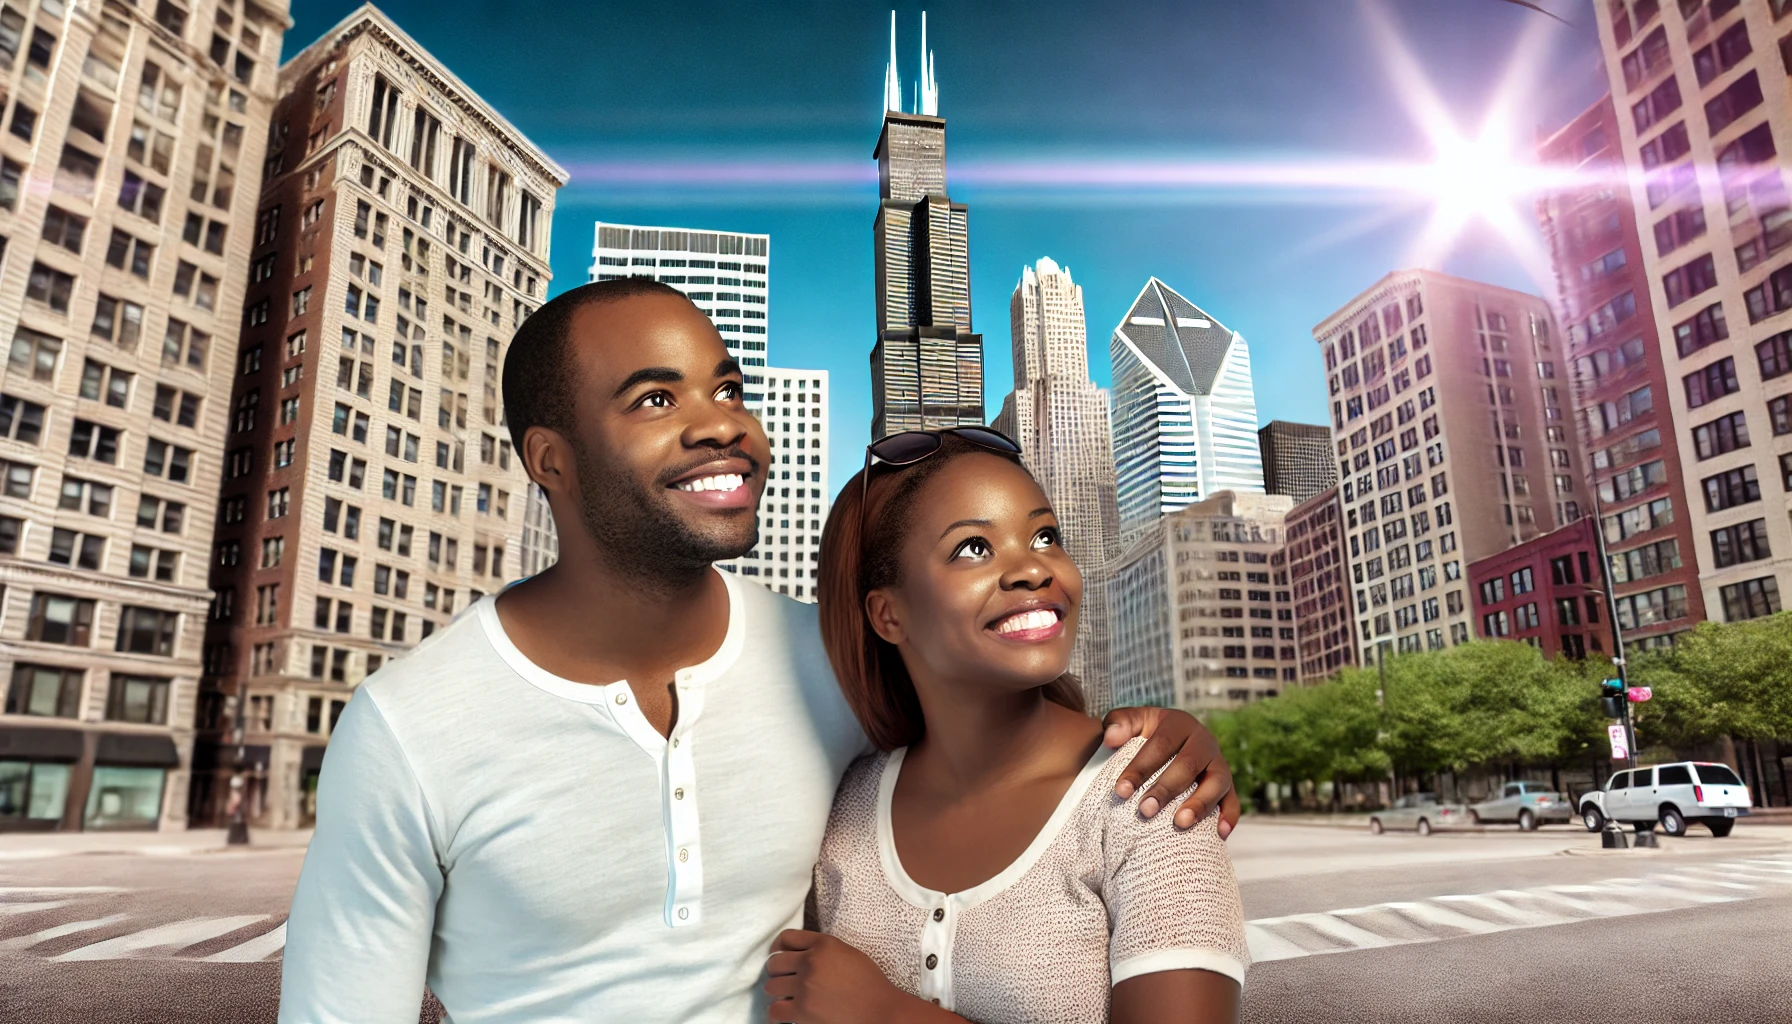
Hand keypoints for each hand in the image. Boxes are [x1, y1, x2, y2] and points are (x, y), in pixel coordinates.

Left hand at [765, 930, 926, 1023]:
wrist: (880, 1011)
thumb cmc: (870, 984)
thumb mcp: (848, 953)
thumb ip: (823, 949)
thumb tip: (801, 953)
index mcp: (824, 944)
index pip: (786, 938)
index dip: (778, 947)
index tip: (778, 955)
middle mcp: (811, 962)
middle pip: (774, 962)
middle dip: (777, 972)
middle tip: (784, 980)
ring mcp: (805, 987)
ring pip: (771, 986)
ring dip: (778, 992)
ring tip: (787, 997)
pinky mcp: (802, 1011)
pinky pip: (774, 1010)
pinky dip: (778, 1013)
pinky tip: (786, 1013)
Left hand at [1101, 706, 1240, 835]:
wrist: (1168, 740)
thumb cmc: (1144, 734)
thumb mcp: (1131, 722)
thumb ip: (1118, 724)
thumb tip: (1111, 739)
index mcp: (1179, 723)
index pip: (1160, 744)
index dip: (1140, 767)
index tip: (1121, 791)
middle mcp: (1204, 741)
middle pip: (1188, 765)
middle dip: (1166, 789)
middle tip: (1145, 810)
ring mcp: (1219, 763)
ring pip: (1218, 781)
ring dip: (1200, 803)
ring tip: (1180, 823)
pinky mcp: (1228, 785)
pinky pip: (1233, 800)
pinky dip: (1229, 816)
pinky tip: (1219, 834)